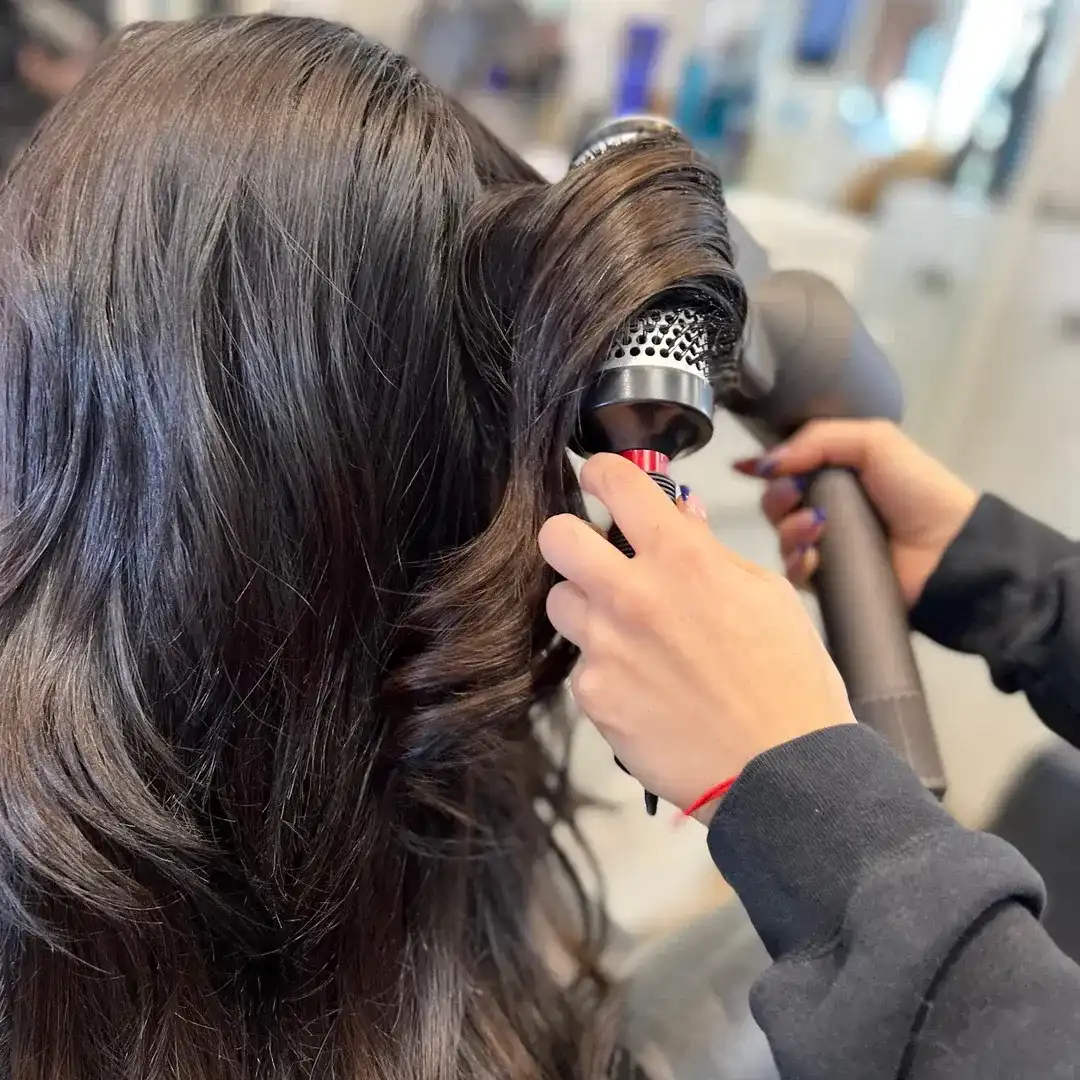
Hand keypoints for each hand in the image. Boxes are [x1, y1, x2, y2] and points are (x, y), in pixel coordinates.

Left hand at [538, 455, 854, 821]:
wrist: (784, 771)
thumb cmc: (789, 683)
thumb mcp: (767, 595)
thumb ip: (710, 550)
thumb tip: (682, 515)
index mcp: (683, 558)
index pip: (615, 481)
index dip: (603, 473)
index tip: (602, 478)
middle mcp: (633, 595)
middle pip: (556, 537)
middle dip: (570, 537)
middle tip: (593, 555)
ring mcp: (606, 647)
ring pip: (559, 602)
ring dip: (586, 608)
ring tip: (627, 632)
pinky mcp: (595, 696)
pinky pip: (581, 666)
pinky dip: (605, 670)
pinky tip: (643, 687)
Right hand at [738, 420, 977, 607]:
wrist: (949, 549)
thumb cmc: (917, 490)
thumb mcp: (875, 442)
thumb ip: (817, 439)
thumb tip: (762, 463)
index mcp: (835, 472)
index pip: (785, 469)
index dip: (768, 469)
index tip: (756, 470)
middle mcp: (825, 507)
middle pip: (776, 503)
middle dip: (776, 498)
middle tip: (794, 495)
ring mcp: (825, 546)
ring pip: (781, 538)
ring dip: (788, 530)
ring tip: (815, 528)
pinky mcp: (828, 581)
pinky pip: (794, 574)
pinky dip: (797, 564)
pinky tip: (813, 558)